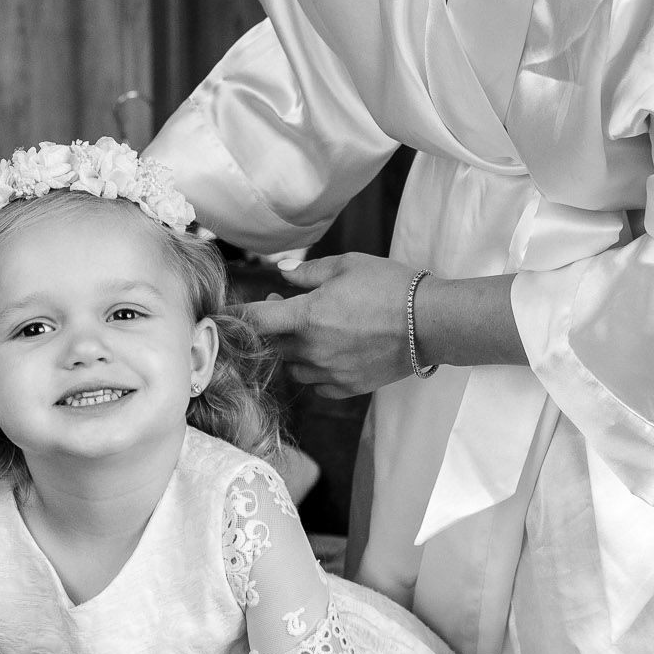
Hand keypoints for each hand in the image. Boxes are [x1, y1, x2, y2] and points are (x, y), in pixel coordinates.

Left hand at [242, 254, 416, 396]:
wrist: (430, 322)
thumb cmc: (389, 286)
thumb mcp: (347, 265)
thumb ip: (307, 272)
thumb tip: (281, 274)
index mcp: (305, 316)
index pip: (252, 321)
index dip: (234, 316)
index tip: (223, 314)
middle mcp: (311, 350)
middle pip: (271, 345)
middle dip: (272, 327)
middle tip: (286, 307)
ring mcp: (329, 373)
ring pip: (292, 367)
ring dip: (293, 351)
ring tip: (312, 331)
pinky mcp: (347, 388)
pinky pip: (317, 384)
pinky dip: (316, 371)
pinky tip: (330, 354)